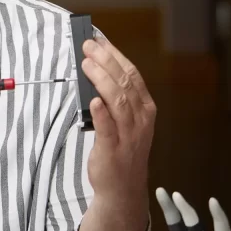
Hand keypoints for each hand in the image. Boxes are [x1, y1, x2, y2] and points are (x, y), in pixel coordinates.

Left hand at [81, 35, 154, 200]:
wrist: (123, 188)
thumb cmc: (122, 149)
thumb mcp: (126, 121)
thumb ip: (115, 98)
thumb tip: (96, 70)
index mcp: (145, 109)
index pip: (132, 76)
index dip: (116, 56)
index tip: (100, 41)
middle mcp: (140, 120)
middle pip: (124, 84)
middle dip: (106, 61)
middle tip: (88, 46)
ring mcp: (128, 135)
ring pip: (118, 102)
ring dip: (102, 79)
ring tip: (86, 64)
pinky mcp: (113, 150)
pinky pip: (108, 129)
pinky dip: (102, 113)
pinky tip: (93, 100)